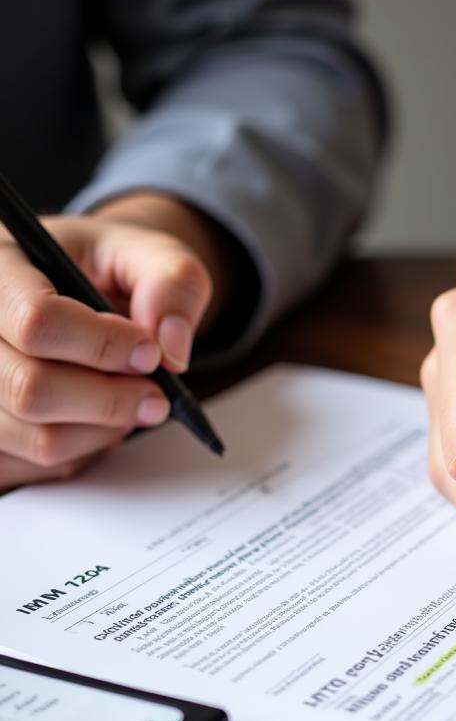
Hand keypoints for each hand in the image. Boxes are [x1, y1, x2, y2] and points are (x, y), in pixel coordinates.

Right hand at [0, 193, 220, 490]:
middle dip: (111, 400)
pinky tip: (96, 419)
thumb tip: (172, 350)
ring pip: (37, 438)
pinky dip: (82, 450)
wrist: (81, 290)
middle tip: (155, 396)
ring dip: (102, 430)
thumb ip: (173, 284)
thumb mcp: (150, 254)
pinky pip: (37, 466)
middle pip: (31, 390)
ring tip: (130, 403)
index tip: (150, 352)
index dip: (105, 346)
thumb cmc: (106, 270)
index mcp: (0, 265)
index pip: (38, 322)